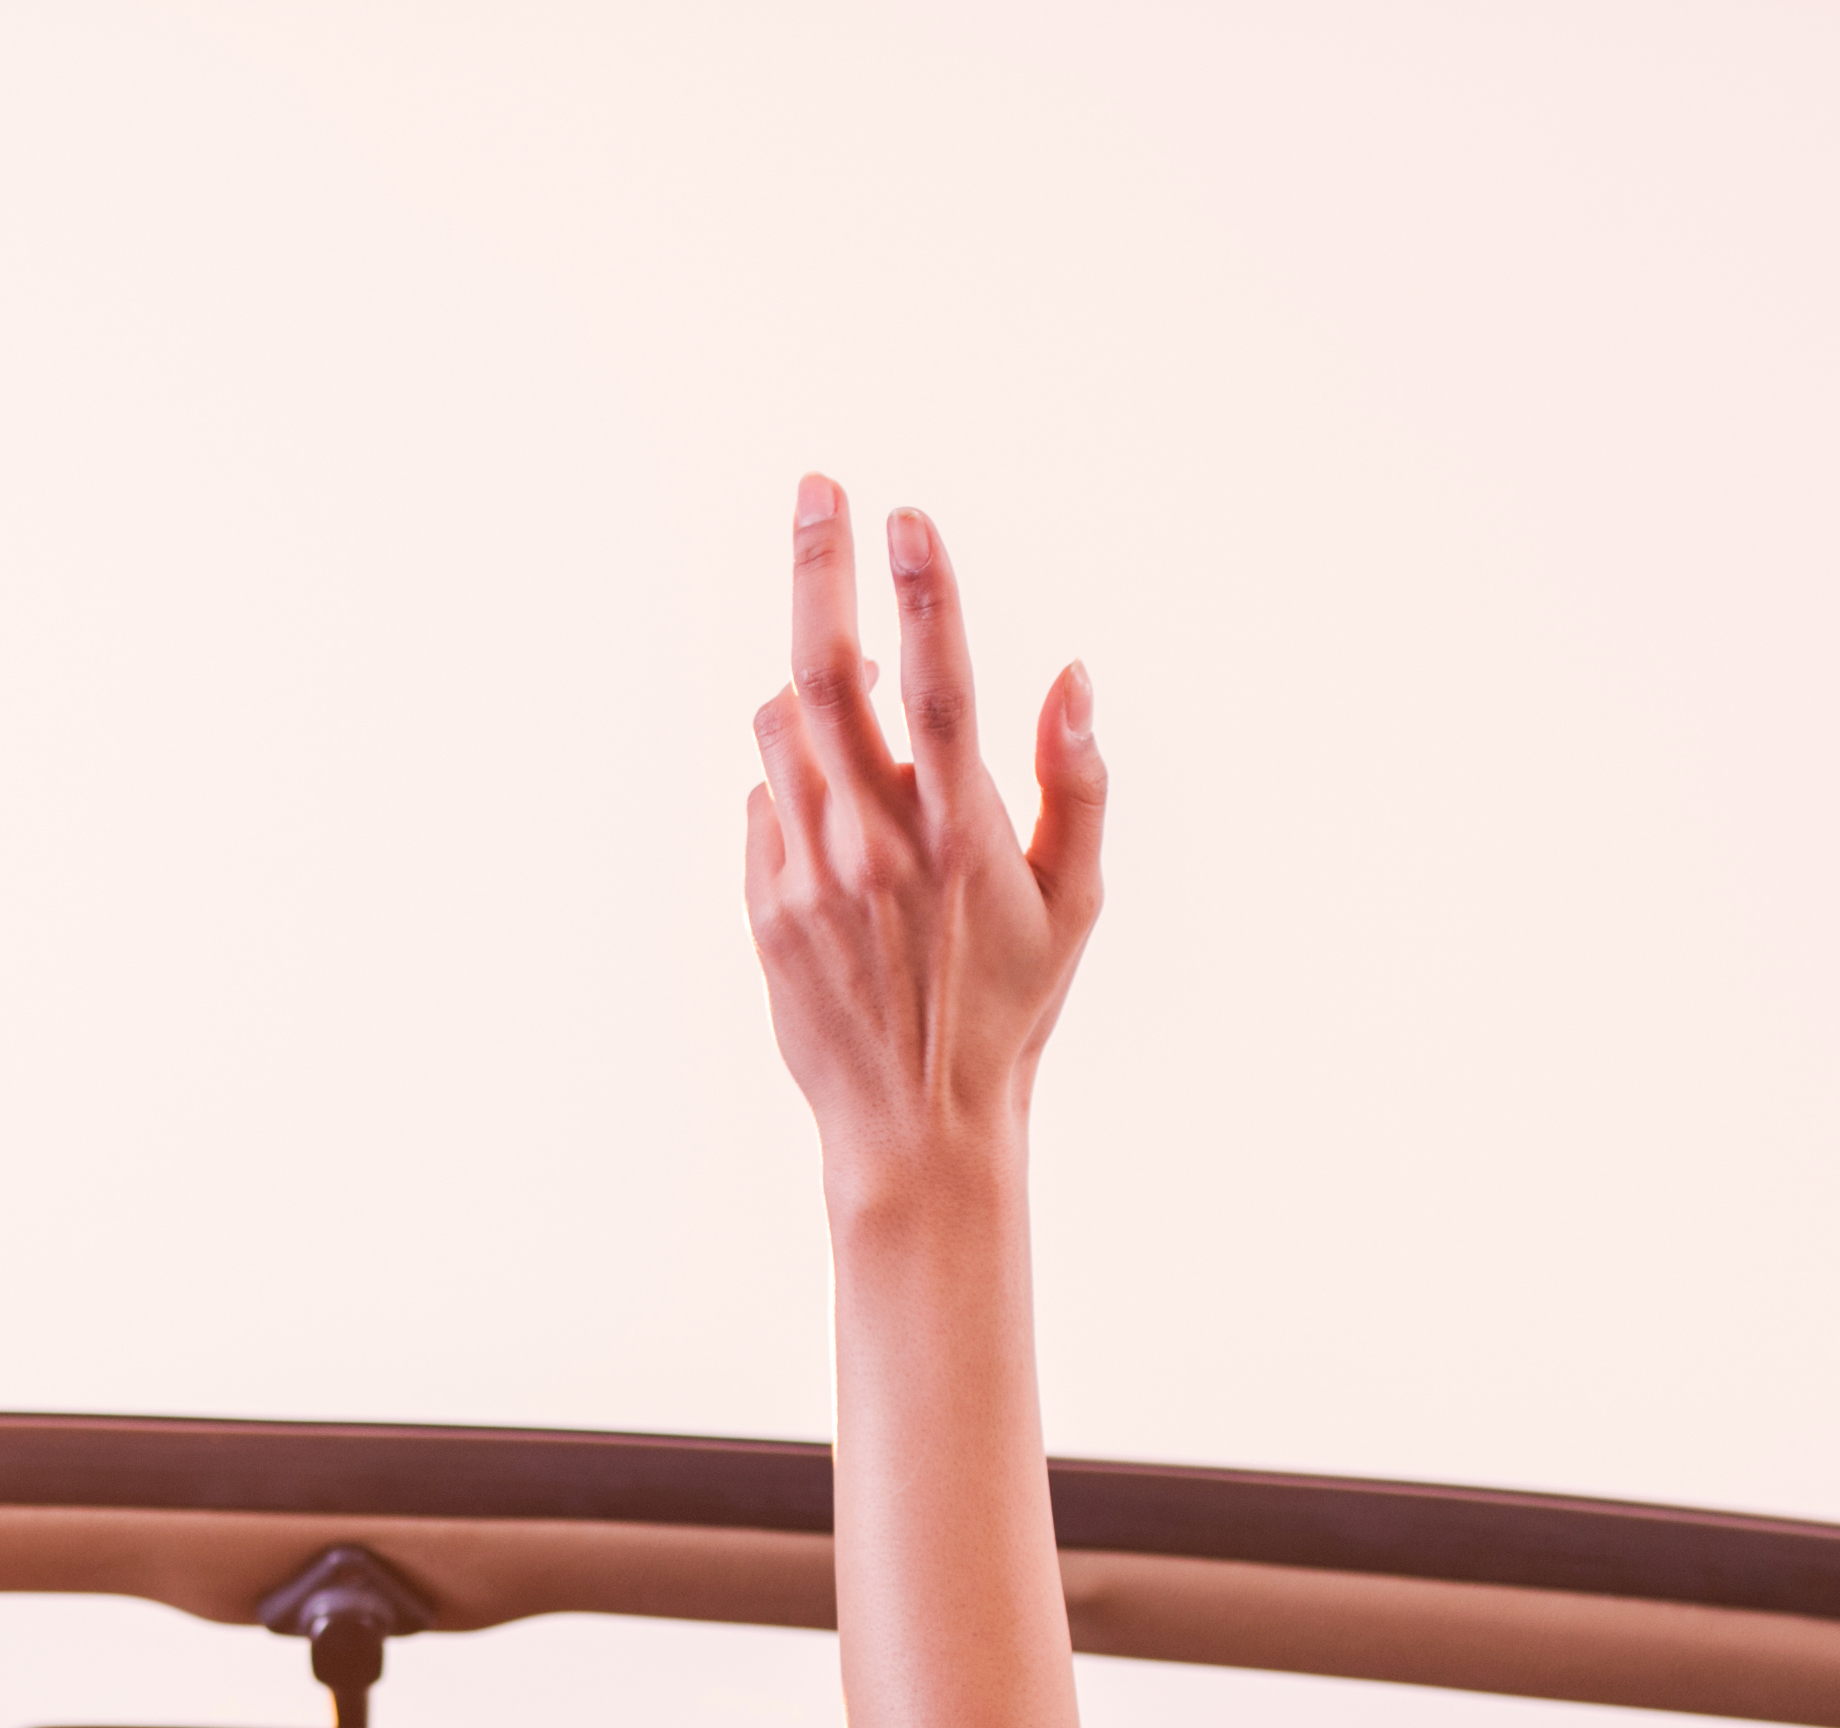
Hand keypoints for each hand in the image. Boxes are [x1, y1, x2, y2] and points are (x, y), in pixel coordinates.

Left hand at [745, 480, 1104, 1202]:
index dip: (921, 591)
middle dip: (818, 566)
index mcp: (962, 837)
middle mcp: (875, 846)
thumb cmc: (1012, 1010)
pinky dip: (794, 777)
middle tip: (818, 488)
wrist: (915, 1128)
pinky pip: (763, 798)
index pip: (939, 685)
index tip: (904, 513)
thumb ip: (1077, 780)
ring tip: (858, 681)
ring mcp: (806, 874)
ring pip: (780, 725)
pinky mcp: (762, 905)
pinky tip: (838, 810)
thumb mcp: (1076, 902)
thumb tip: (1071, 671)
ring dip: (810, 682)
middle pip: (825, 674)